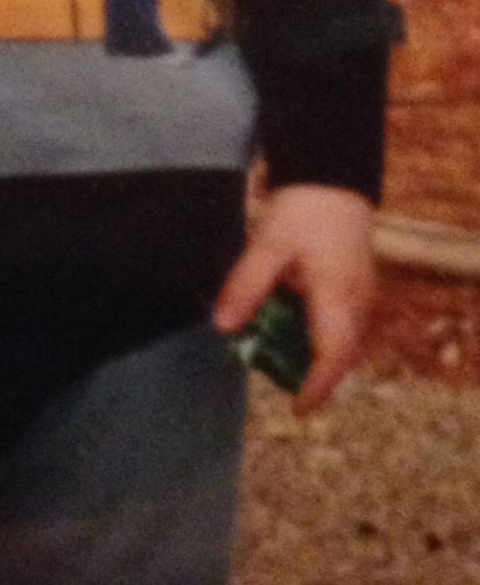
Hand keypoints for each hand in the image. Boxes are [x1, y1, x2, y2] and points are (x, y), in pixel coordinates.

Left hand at [213, 184, 375, 414]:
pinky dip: (318, 333)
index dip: (317, 388)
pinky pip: (340, 322)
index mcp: (338, 297)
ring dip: (314, 353)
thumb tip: (224, 327)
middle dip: (313, 375)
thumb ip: (246, 286)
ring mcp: (360, 294)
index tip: (297, 409)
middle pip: (339, 355)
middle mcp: (357, 302)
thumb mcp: (268, 245)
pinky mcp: (355, 285)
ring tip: (278, 354)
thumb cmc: (303, 208)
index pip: (333, 357)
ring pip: (341, 340)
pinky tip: (288, 321)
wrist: (332, 174)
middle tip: (281, 385)